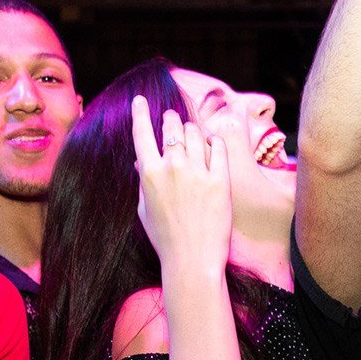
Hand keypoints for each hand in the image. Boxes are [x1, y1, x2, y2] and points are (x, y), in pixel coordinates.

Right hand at [130, 95, 232, 282]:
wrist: (192, 259)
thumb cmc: (165, 238)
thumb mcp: (145, 208)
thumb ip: (144, 180)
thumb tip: (141, 160)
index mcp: (149, 173)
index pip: (141, 133)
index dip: (140, 112)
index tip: (140, 100)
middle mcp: (172, 167)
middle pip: (172, 127)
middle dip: (171, 120)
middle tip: (173, 119)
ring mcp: (197, 172)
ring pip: (195, 133)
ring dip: (192, 130)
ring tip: (193, 134)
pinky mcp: (220, 179)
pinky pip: (218, 147)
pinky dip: (214, 141)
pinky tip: (212, 143)